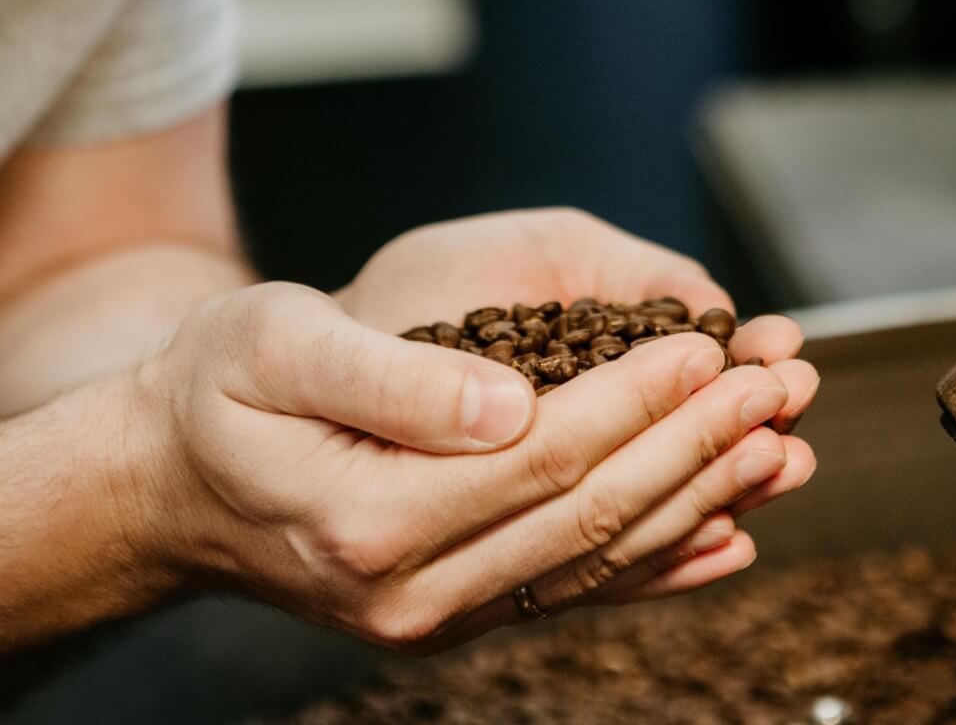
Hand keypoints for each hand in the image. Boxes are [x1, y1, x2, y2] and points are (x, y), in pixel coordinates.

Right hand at [132, 247, 814, 652]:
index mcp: (369, 517)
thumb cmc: (219, 391)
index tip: (708, 350)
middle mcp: (411, 590)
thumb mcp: (276, 347)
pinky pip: (574, 592)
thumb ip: (391, 378)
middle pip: (590, 512)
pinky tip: (723, 536)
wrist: (173, 480)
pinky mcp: (452, 611)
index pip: (544, 456)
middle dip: (695, 445)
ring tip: (776, 448)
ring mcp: (435, 614)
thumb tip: (507, 402)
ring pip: (599, 559)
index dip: (637, 401)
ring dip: (698, 499)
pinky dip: (658, 563)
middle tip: (776, 390)